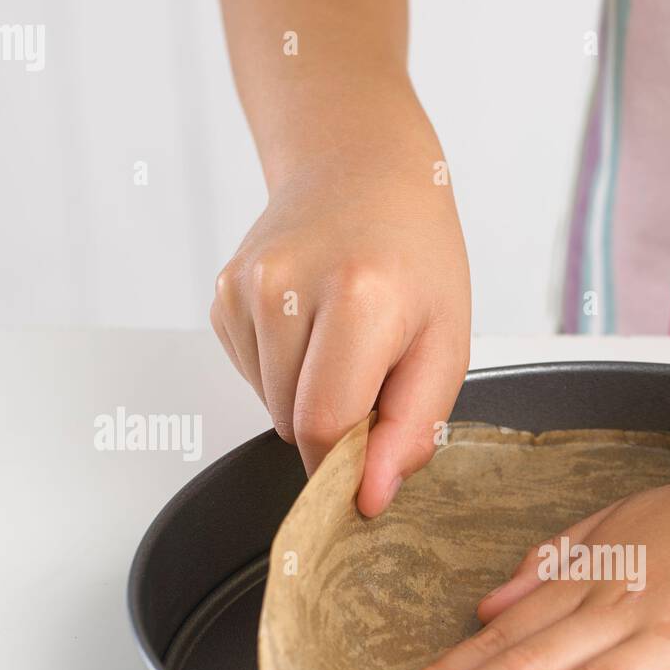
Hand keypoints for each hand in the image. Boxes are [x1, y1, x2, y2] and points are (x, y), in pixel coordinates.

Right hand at [210, 132, 470, 515]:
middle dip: (339, 423)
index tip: (368, 467)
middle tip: (376, 373)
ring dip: (311, 396)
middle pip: (295, 423)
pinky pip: (254, 376)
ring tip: (345, 340)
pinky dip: (286, 370)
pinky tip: (312, 325)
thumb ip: (412, 431)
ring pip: (272, 406)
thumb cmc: (415, 256)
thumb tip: (370, 498)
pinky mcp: (222, 294)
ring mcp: (244, 287)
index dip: (346, 464)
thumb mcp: (447, 346)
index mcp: (357, 297)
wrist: (362, 171)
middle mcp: (287, 286)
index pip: (324, 425)